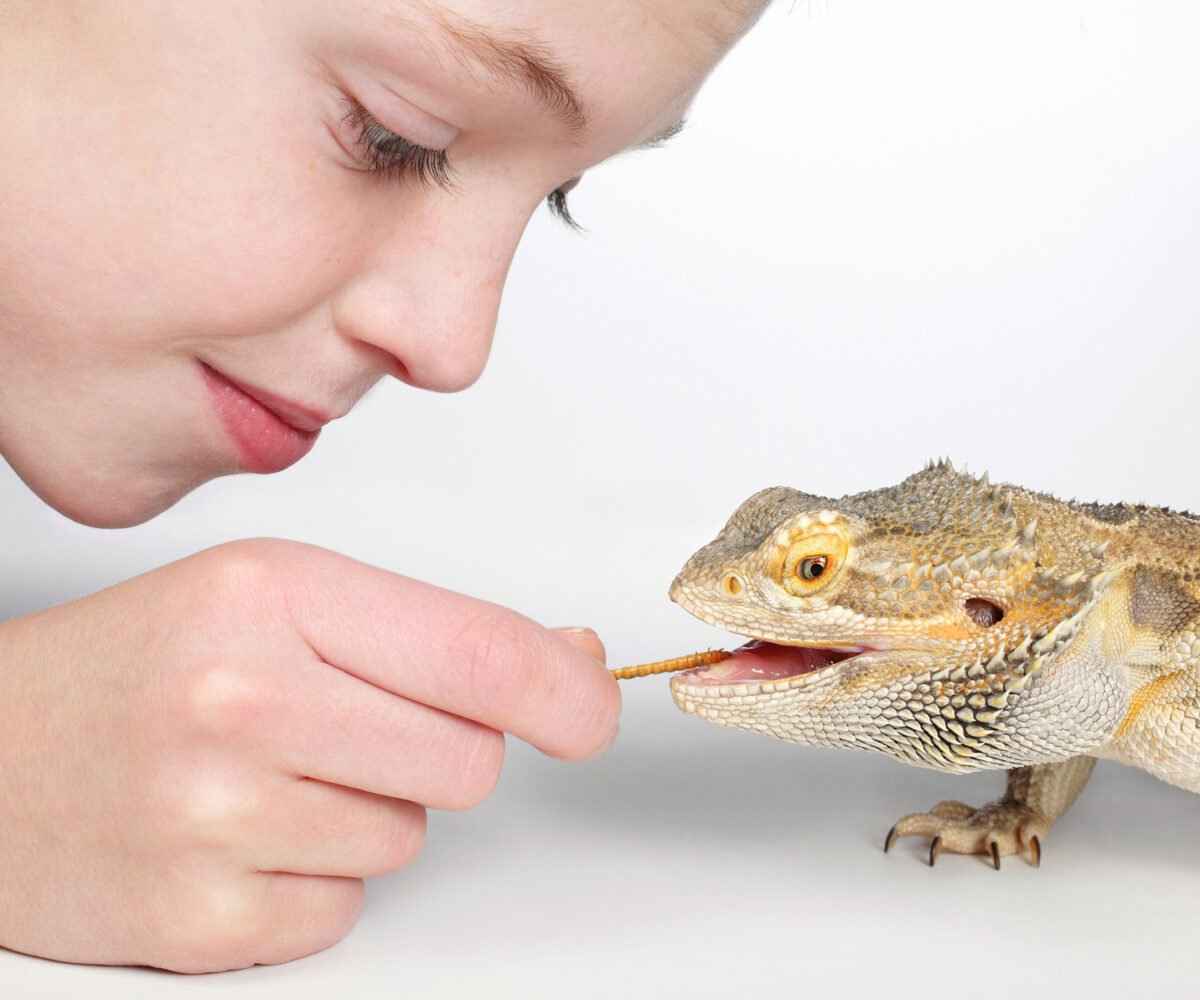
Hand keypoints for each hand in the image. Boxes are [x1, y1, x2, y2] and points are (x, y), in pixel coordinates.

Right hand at [0, 539, 617, 971]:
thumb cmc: (136, 665)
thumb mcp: (273, 596)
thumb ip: (429, 631)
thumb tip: (569, 660)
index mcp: (271, 594)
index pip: (481, 656)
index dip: (568, 692)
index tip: (592, 710)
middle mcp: (242, 700)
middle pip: (469, 761)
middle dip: (438, 750)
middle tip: (346, 725)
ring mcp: (216, 821)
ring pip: (410, 837)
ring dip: (366, 811)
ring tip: (267, 774)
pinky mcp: (202, 924)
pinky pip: (345, 907)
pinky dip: (312, 878)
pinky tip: (235, 836)